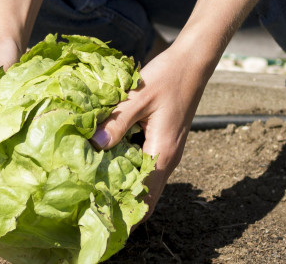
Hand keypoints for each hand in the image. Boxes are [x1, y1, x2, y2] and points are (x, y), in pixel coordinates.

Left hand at [89, 40, 213, 223]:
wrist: (192, 62)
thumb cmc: (167, 77)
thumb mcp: (138, 97)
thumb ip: (117, 122)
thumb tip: (93, 145)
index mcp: (163, 152)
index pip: (144, 198)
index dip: (125, 215)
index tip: (101, 222)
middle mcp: (168, 158)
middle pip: (146, 196)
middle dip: (123, 206)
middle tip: (92, 210)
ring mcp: (168, 150)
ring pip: (147, 182)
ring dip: (126, 189)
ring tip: (96, 192)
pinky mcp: (165, 141)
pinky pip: (147, 166)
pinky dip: (131, 171)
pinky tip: (109, 165)